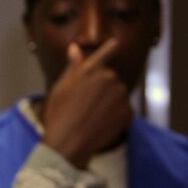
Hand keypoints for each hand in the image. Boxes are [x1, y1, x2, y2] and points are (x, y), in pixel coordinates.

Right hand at [40, 37, 133, 167]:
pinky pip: (123, 110)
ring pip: (117, 94)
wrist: (69, 143)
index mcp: (91, 69)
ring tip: (91, 115)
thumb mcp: (61, 87)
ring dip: (109, 102)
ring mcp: (121, 94)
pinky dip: (114, 116)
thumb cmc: (60, 114)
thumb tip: (75, 48)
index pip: (108, 50)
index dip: (111, 47)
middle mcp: (109, 77)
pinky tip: (100, 124)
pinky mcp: (128, 111)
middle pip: (110, 78)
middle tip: (84, 104)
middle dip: (102, 87)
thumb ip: (73, 66)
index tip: (114, 44)